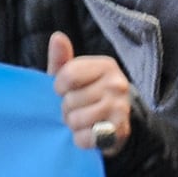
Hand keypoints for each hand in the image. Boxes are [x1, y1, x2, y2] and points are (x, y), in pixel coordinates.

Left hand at [47, 32, 128, 154]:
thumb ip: (62, 58)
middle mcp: (117, 84)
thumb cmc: (87, 94)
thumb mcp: (72, 74)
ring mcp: (121, 108)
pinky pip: (84, 138)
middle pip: (70, 100)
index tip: (64, 91)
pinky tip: (89, 133)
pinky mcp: (119, 131)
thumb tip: (57, 36)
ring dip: (73, 125)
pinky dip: (81, 140)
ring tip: (82, 121)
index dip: (59, 87)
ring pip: (75, 120)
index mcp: (105, 66)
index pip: (68, 75)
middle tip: (77, 109)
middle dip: (66, 109)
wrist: (115, 123)